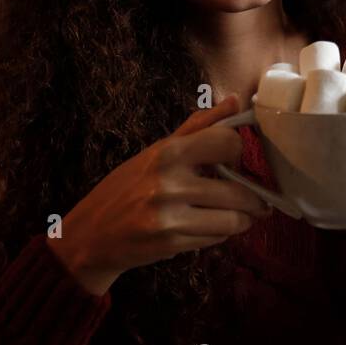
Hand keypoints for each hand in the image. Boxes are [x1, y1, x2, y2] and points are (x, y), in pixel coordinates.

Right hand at [49, 93, 271, 294]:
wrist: (91, 233)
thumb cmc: (126, 188)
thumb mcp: (157, 151)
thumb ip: (198, 127)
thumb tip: (233, 100)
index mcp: (168, 152)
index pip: (228, 141)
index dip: (238, 151)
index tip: (234, 160)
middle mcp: (169, 183)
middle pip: (238, 190)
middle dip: (252, 197)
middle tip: (254, 199)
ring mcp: (170, 216)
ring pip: (233, 220)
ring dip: (242, 220)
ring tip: (240, 216)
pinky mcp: (171, 244)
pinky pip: (216, 238)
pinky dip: (221, 234)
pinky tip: (211, 227)